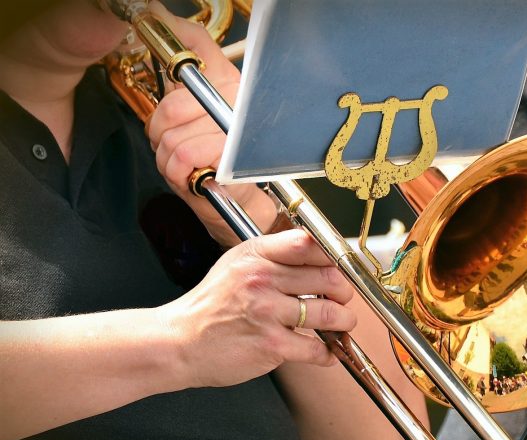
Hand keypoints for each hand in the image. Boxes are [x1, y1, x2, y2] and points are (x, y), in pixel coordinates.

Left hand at [146, 2, 273, 244]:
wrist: (241, 207)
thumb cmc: (216, 159)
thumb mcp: (194, 107)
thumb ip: (186, 56)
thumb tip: (158, 13)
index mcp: (233, 85)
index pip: (199, 50)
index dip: (178, 53)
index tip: (161, 54)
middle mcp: (241, 108)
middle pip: (173, 107)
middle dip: (161, 132)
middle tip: (176, 144)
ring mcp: (240, 139)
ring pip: (173, 139)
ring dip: (169, 160)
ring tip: (188, 165)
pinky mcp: (234, 169)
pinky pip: (183, 161)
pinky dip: (178, 176)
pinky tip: (194, 178)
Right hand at [160, 230, 356, 387]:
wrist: (178, 342)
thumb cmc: (211, 304)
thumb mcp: (237, 263)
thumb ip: (273, 254)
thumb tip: (315, 250)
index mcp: (256, 256)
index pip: (309, 243)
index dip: (333, 255)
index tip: (340, 267)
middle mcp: (262, 280)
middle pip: (329, 278)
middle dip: (344, 291)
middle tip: (342, 298)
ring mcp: (267, 313)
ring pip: (330, 313)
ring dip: (344, 321)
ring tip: (341, 323)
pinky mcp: (271, 345)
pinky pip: (317, 348)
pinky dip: (328, 352)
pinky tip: (326, 351)